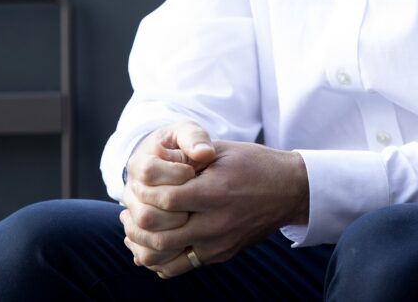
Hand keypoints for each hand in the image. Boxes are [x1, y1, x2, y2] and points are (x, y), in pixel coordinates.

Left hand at [121, 138, 308, 277]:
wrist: (290, 190)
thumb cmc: (255, 163)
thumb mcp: (222, 151)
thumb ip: (189, 159)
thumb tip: (154, 166)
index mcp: (215, 192)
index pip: (164, 200)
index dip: (144, 191)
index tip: (137, 182)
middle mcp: (215, 223)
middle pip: (158, 232)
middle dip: (136, 218)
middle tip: (128, 205)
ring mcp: (217, 245)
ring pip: (163, 256)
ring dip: (141, 242)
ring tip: (133, 225)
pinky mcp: (219, 256)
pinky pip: (179, 267)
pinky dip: (158, 258)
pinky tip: (151, 242)